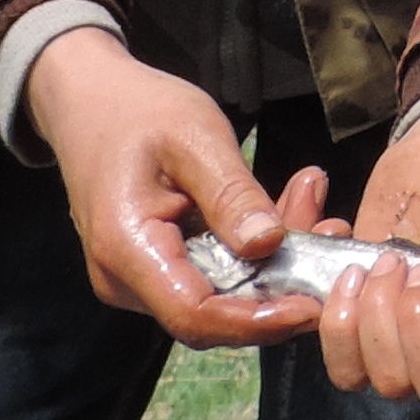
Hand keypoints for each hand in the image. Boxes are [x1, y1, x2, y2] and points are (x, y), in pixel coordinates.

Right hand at [26, 27, 332, 349]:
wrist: (88, 98)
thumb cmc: (137, 109)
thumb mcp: (194, 136)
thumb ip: (231, 194)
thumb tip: (270, 244)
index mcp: (127, 250)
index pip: (197, 316)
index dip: (259, 320)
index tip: (315, 303)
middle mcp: (127, 280)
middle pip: (216, 311)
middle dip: (281, 281)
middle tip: (332, 226)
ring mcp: (140, 278)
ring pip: (222, 292)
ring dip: (276, 257)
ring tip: (313, 196)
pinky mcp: (158, 266)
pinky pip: (215, 273)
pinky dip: (255, 246)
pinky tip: (290, 202)